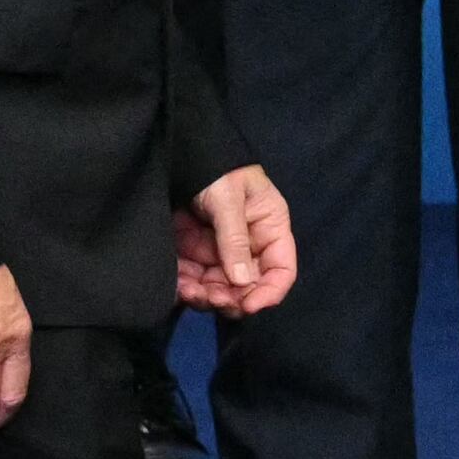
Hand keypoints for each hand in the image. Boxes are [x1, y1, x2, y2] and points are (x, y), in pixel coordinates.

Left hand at [176, 165, 299, 319]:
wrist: (179, 153)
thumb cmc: (215, 169)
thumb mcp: (228, 199)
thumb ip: (234, 238)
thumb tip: (242, 281)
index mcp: (269, 230)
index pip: (281, 270)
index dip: (269, 291)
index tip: (249, 305)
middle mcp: (248, 247)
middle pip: (247, 286)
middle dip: (231, 298)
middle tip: (210, 297)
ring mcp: (219, 251)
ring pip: (219, 287)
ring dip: (207, 296)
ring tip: (189, 292)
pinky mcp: (193, 253)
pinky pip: (194, 278)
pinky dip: (186, 287)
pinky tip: (177, 287)